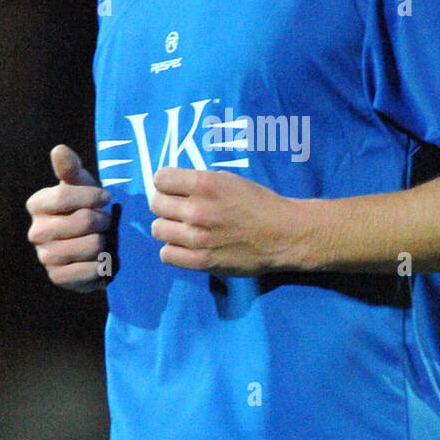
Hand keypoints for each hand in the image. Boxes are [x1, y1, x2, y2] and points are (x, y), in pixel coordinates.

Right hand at [26, 145, 111, 291]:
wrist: (93, 247)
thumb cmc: (86, 208)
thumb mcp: (81, 185)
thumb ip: (70, 168)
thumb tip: (59, 149)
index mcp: (37, 204)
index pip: (64, 196)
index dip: (92, 196)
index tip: (105, 197)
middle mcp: (35, 231)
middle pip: (83, 221)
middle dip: (102, 221)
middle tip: (104, 223)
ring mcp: (44, 256)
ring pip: (90, 246)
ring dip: (104, 243)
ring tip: (102, 240)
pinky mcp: (57, 278)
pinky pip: (88, 271)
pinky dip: (101, 266)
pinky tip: (101, 260)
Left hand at [148, 167, 302, 275]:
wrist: (284, 234)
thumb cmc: (260, 203)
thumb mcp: (230, 180)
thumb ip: (201, 182)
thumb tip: (175, 187)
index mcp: (204, 184)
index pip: (160, 179)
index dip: (165, 183)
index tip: (173, 189)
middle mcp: (197, 209)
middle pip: (155, 204)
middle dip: (166, 204)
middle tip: (179, 210)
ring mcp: (197, 237)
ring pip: (157, 229)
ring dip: (168, 227)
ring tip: (183, 229)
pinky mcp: (201, 261)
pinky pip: (166, 254)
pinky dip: (173, 249)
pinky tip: (186, 246)